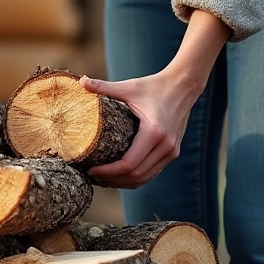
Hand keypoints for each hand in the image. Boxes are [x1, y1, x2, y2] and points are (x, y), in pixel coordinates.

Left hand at [83, 8, 228, 187]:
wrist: (183, 85)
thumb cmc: (154, 86)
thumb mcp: (128, 87)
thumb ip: (103, 86)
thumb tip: (80, 81)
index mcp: (154, 132)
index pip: (128, 164)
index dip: (107, 172)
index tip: (90, 170)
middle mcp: (166, 146)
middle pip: (136, 175)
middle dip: (112, 180)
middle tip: (91, 176)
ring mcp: (171, 151)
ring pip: (144, 178)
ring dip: (122, 182)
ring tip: (101, 179)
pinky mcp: (172, 152)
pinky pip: (152, 173)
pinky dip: (135, 178)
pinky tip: (118, 176)